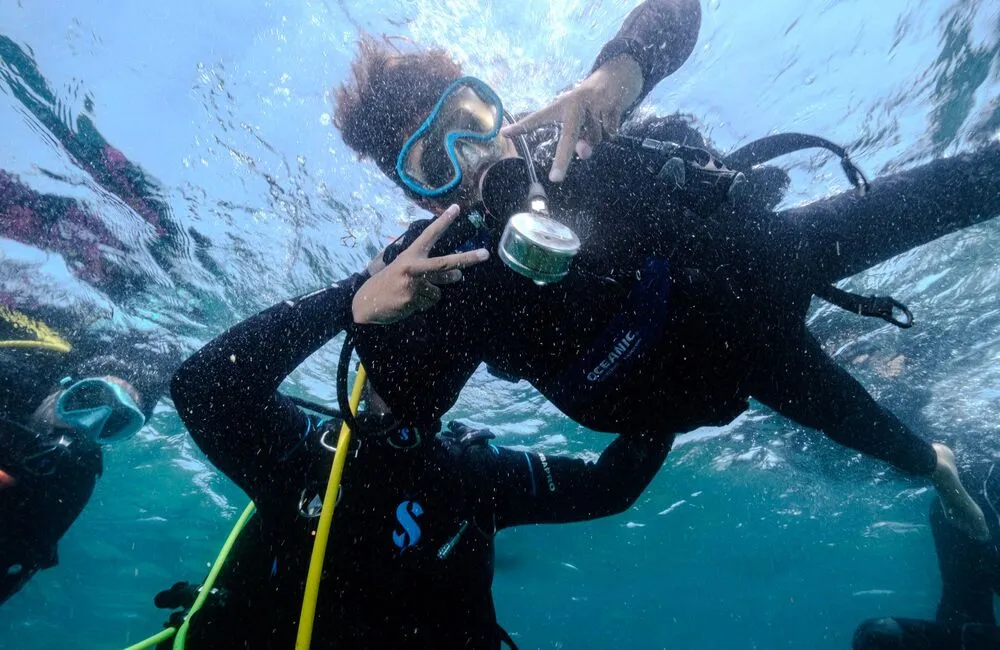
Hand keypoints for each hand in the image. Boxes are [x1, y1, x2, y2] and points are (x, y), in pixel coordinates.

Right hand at [352, 204, 488, 324]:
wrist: (365, 303)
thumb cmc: (388, 284)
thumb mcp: (404, 270)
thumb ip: (431, 270)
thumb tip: (459, 275)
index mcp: (409, 255)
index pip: (429, 235)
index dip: (443, 221)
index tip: (456, 208)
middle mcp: (413, 267)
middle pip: (446, 262)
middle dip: (468, 258)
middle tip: (485, 254)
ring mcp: (413, 284)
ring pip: (439, 291)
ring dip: (431, 294)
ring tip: (412, 293)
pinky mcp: (412, 300)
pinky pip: (430, 303)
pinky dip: (423, 304)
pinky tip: (408, 303)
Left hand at [501, 55, 642, 182]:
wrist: (618, 73)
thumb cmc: (591, 102)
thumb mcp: (580, 118)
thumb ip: (578, 138)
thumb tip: (584, 152)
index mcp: (561, 105)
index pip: (539, 117)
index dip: (523, 126)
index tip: (505, 133)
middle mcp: (575, 102)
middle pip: (569, 136)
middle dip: (562, 159)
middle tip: (555, 178)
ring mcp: (594, 103)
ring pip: (595, 138)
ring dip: (598, 136)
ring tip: (600, 118)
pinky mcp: (612, 104)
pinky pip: (611, 132)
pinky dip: (612, 131)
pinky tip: (612, 116)